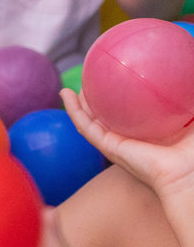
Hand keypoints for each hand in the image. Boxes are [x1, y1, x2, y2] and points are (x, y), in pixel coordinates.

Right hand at [61, 87, 193, 205]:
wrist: (190, 173)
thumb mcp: (192, 113)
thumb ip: (186, 96)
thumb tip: (186, 73)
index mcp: (148, 132)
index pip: (128, 113)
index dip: (118, 97)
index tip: (113, 80)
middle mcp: (130, 139)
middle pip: (104, 117)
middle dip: (94, 101)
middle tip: (89, 82)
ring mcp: (116, 144)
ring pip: (89, 121)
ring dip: (77, 105)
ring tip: (69, 88)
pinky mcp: (108, 147)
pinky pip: (85, 127)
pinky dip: (73, 111)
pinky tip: (66, 95)